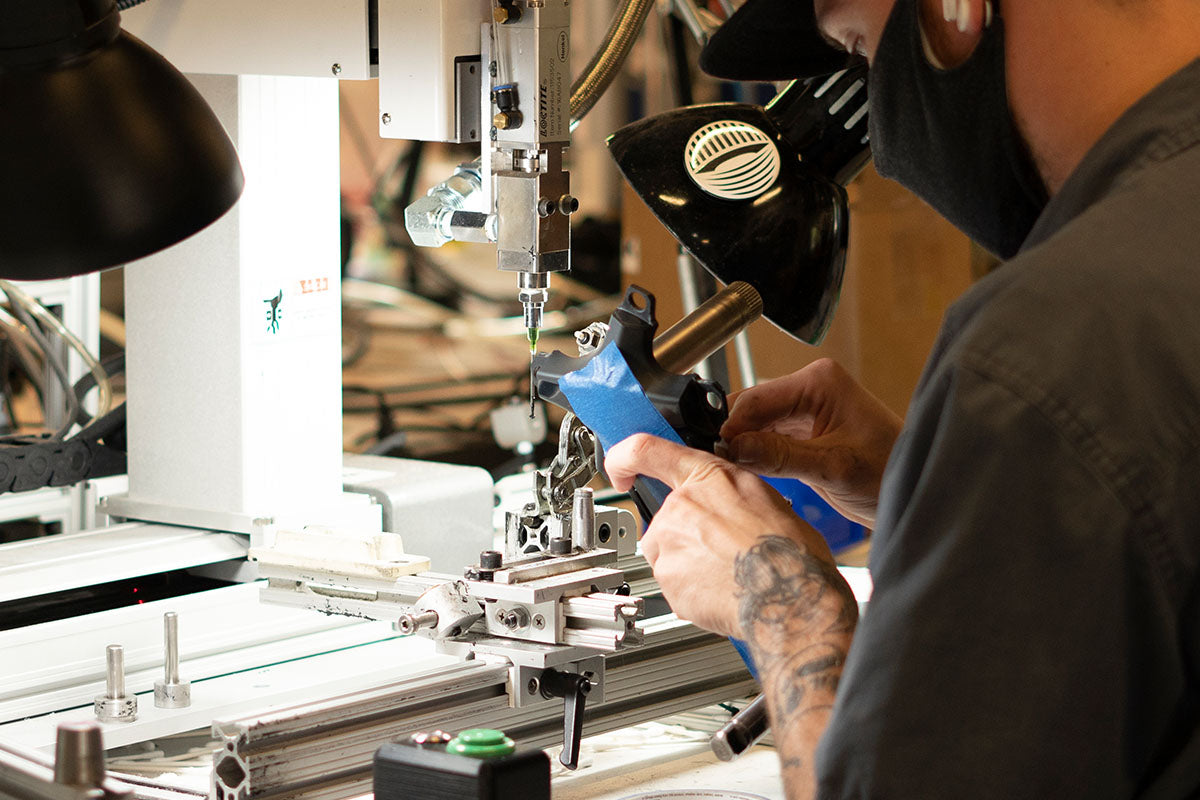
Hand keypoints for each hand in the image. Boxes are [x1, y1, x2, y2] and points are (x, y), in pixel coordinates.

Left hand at [605, 433, 842, 639]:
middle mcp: (681, 505)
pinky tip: (719, 591)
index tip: (620, 470)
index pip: (646, 450)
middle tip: (720, 553)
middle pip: (665, 517)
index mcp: (708, 477)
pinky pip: (671, 582)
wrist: (788, 598)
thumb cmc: (789, 553)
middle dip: (686, 536)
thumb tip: (728, 503)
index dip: (625, 458)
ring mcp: (668, 541)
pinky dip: (689, 590)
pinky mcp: (665, 576)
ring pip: (667, 552)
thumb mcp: (766, 500)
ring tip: (726, 574)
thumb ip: (730, 495)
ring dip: (689, 564)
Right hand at [721, 358, 901, 526]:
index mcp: (820, 382)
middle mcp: (812, 387)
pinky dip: (757, 453)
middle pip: (752, 408)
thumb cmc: (893, 472)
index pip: (757, 398)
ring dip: (744, 446)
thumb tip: (733, 447)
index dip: (731, 427)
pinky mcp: (807, 429)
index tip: (713, 453)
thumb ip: (780, 455)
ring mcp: (809, 408)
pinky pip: (769, 437)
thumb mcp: (833, 468)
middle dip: (734, 436)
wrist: (921, 491)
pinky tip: (749, 471)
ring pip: (757, 424)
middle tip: (716, 465)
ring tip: (730, 472)